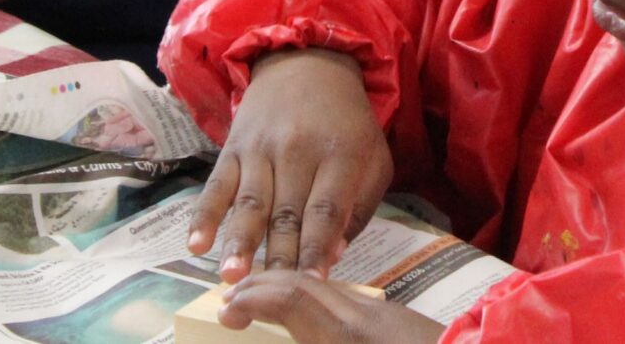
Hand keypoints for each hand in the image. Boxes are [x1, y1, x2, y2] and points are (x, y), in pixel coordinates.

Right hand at [189, 49, 393, 280]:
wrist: (307, 62)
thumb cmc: (346, 124)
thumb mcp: (372, 158)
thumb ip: (357, 208)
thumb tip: (332, 256)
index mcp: (340, 155)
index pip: (326, 209)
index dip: (317, 247)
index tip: (313, 284)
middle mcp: (298, 150)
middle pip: (286, 212)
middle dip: (278, 256)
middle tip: (270, 296)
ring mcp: (262, 148)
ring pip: (250, 202)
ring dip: (239, 242)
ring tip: (232, 277)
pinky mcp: (233, 147)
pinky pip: (216, 185)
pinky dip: (204, 215)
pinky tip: (195, 244)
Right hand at [218, 273, 445, 343]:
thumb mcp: (351, 338)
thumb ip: (323, 330)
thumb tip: (298, 325)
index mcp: (351, 338)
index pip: (292, 299)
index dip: (253, 299)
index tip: (225, 310)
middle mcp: (366, 318)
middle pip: (305, 285)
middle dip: (263, 285)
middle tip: (230, 299)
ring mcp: (385, 316)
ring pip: (326, 290)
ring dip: (286, 290)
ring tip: (258, 301)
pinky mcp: (399, 322)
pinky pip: (346, 301)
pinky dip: (313, 302)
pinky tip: (305, 318)